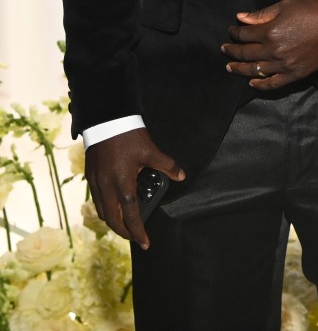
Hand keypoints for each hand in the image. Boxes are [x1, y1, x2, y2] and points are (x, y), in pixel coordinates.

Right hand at [85, 128, 184, 248]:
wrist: (105, 120)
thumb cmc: (128, 136)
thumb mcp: (150, 150)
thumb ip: (166, 165)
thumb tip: (181, 176)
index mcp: (122, 184)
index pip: (131, 215)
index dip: (138, 231)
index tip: (145, 243)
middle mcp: (106, 188)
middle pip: (113, 220)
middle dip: (124, 232)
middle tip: (136, 236)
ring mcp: (95, 183)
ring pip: (102, 212)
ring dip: (113, 221)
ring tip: (126, 224)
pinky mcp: (90, 177)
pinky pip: (96, 200)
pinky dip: (106, 209)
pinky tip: (114, 206)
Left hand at [222, 0, 317, 89]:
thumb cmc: (312, 11)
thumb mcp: (286, 5)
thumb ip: (261, 14)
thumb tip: (240, 18)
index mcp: (270, 31)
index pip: (244, 34)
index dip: (235, 32)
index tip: (232, 30)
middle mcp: (274, 50)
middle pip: (246, 54)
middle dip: (232, 50)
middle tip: (224, 49)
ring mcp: (284, 65)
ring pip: (255, 70)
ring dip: (240, 68)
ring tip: (230, 66)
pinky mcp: (295, 74)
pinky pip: (273, 83)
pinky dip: (260, 85)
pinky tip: (252, 82)